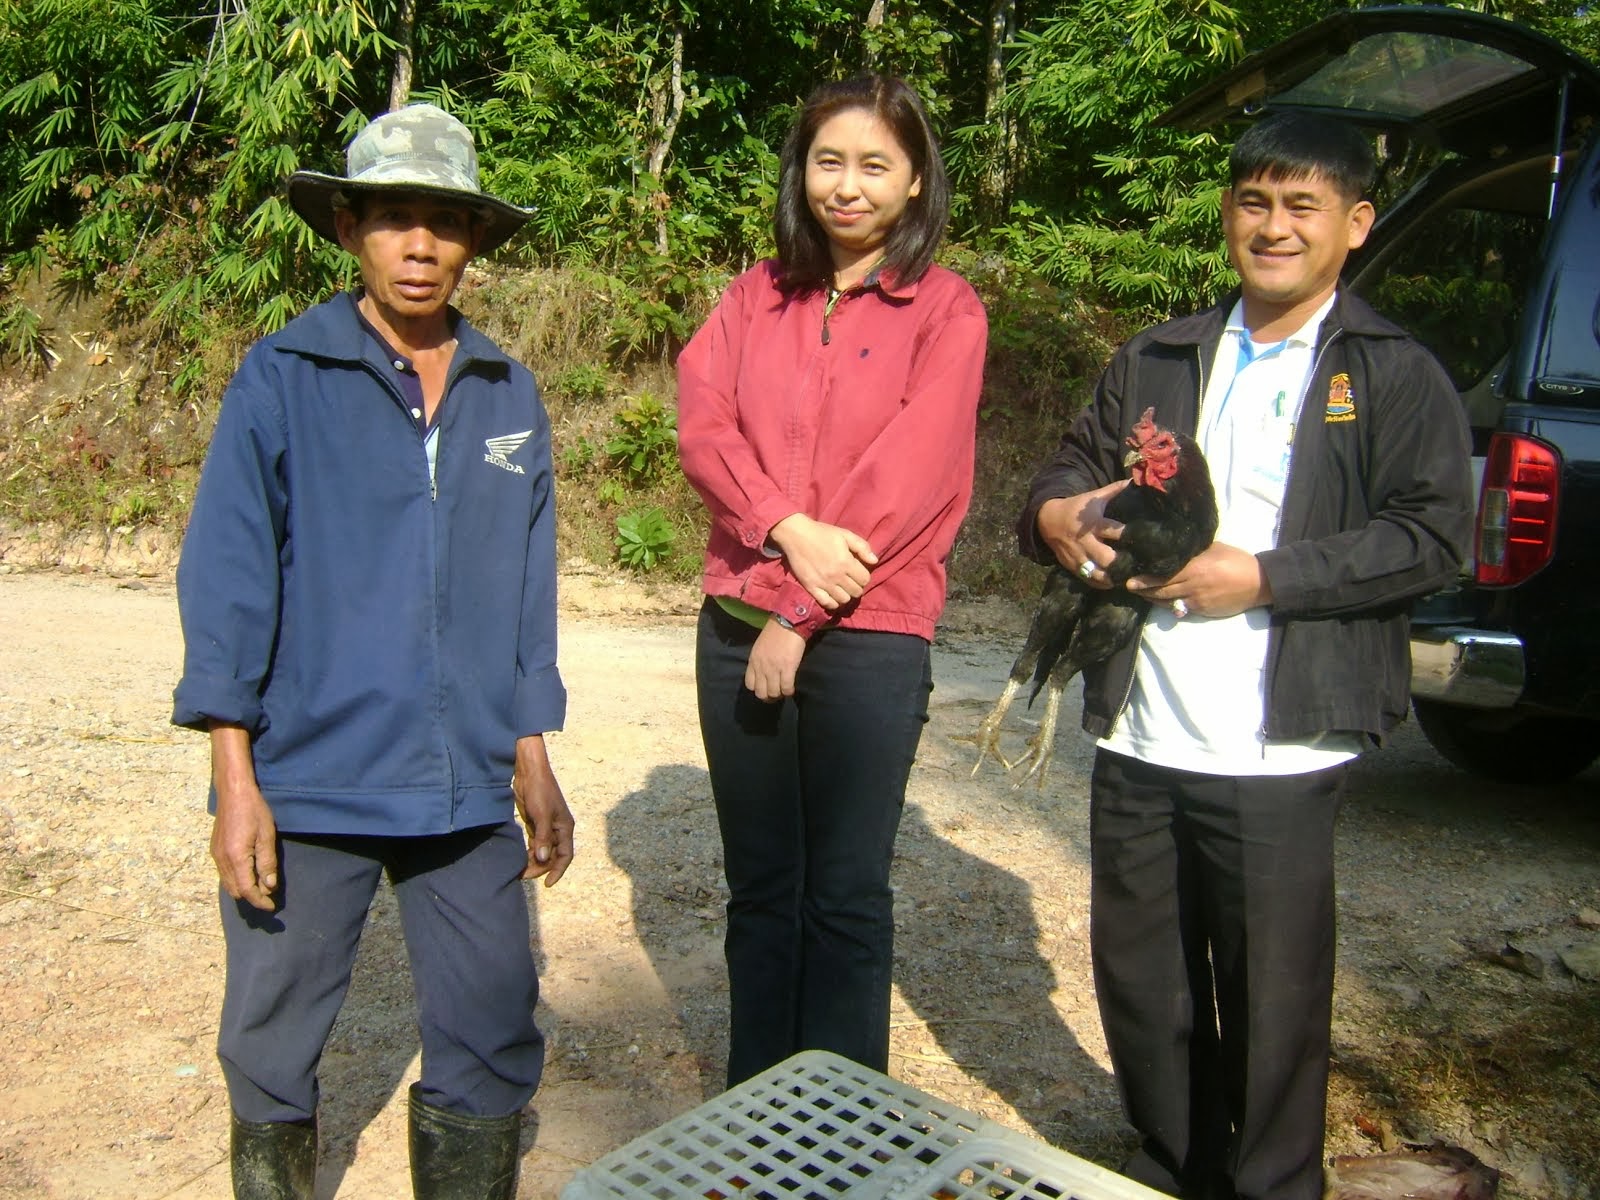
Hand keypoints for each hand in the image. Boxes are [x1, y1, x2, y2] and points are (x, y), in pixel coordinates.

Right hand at [208, 723, 278, 911]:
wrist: (233, 792)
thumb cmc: (254, 810)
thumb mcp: (266, 836)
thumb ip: (267, 862)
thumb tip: (269, 885)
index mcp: (236, 858)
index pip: (247, 890)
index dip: (259, 901)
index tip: (272, 907)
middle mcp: (222, 860)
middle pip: (235, 891)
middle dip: (252, 898)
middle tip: (269, 898)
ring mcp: (216, 856)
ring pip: (228, 884)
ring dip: (243, 890)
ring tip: (261, 889)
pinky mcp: (215, 850)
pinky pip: (224, 874)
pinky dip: (236, 880)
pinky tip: (248, 875)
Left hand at [513, 735, 573, 886]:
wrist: (530, 772)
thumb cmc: (540, 790)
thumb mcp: (542, 814)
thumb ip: (543, 837)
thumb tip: (542, 858)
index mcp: (565, 828)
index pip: (565, 856)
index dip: (558, 871)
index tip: (547, 884)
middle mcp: (558, 829)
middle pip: (552, 856)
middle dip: (540, 867)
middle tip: (524, 875)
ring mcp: (547, 827)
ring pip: (543, 851)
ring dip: (533, 861)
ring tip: (520, 869)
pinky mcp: (536, 823)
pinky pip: (535, 843)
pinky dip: (528, 851)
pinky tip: (519, 857)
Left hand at [745, 618, 805, 700]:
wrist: (788, 621)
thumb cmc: (775, 631)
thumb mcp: (760, 646)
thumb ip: (759, 660)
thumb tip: (764, 672)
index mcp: (753, 661)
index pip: (750, 684)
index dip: (759, 689)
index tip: (766, 687)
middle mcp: (761, 667)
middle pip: (761, 693)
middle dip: (769, 696)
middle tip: (777, 693)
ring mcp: (773, 668)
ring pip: (773, 693)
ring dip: (780, 694)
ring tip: (785, 691)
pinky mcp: (787, 668)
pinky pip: (786, 688)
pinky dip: (789, 691)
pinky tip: (791, 689)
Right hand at [767, 513, 876, 608]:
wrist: (796, 535)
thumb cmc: (822, 533)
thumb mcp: (845, 534)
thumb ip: (862, 547)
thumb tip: (874, 561)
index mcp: (846, 562)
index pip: (865, 579)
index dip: (864, 576)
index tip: (858, 572)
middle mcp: (836, 576)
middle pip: (856, 592)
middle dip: (856, 586)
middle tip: (850, 580)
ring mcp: (823, 584)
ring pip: (844, 600)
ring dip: (846, 594)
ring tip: (842, 587)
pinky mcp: (811, 588)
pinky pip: (827, 603)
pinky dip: (833, 602)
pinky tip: (833, 595)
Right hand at [1036, 479, 1130, 588]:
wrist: (1048, 521)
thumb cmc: (1077, 508)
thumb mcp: (1093, 498)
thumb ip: (1114, 491)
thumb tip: (1134, 481)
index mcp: (1093, 523)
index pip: (1113, 530)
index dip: (1128, 535)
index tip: (1145, 540)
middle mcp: (1086, 542)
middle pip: (1106, 558)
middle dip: (1121, 563)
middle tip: (1137, 565)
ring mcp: (1078, 556)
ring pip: (1097, 574)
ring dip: (1113, 578)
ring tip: (1127, 578)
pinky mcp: (1072, 566)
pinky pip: (1088, 580)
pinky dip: (1101, 584)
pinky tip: (1113, 582)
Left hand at [1127, 542, 1271, 618]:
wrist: (1258, 582)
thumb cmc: (1235, 560)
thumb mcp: (1213, 549)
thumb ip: (1192, 551)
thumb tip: (1173, 546)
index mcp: (1195, 566)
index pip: (1164, 572)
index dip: (1146, 577)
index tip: (1130, 576)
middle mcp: (1192, 584)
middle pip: (1161, 589)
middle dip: (1143, 588)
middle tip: (1128, 585)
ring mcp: (1196, 599)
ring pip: (1167, 600)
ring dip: (1151, 598)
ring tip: (1139, 593)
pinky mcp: (1201, 610)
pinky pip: (1179, 608)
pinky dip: (1168, 605)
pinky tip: (1160, 601)